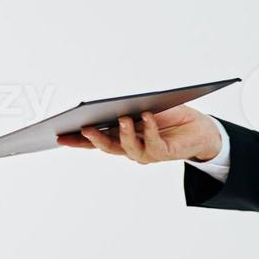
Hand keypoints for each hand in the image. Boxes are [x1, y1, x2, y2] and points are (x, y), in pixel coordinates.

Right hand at [57, 105, 221, 163]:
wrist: (200, 128)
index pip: (95, 141)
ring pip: (128, 148)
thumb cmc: (171, 116)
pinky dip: (150, 129)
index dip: (76, 141)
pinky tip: (147, 116)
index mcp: (121, 137)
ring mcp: (146, 153)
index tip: (58, 135)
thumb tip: (109, 105)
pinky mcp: (164, 153)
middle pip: (106, 147)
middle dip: (93, 139)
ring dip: (124, 132)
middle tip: (83, 129)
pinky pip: (153, 143)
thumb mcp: (143, 109)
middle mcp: (131, 148)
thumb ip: (126, 110)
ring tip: (122, 118)